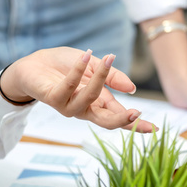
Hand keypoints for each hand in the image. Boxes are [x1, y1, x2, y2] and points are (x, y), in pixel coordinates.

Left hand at [0, 47, 154, 132]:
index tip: (154, 129)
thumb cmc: (63, 67)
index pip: (119, 117)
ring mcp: (68, 106)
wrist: (32, 65)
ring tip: (109, 59)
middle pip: (106, 122)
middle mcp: (83, 109)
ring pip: (90, 98)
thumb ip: (111, 77)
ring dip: (101, 78)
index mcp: (97, 104)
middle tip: (137, 114)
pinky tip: (87, 56)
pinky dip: (79, 70)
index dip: (136, 124)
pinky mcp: (52, 98)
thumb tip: (132, 88)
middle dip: (122, 120)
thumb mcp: (93, 67)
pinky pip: (69, 85)